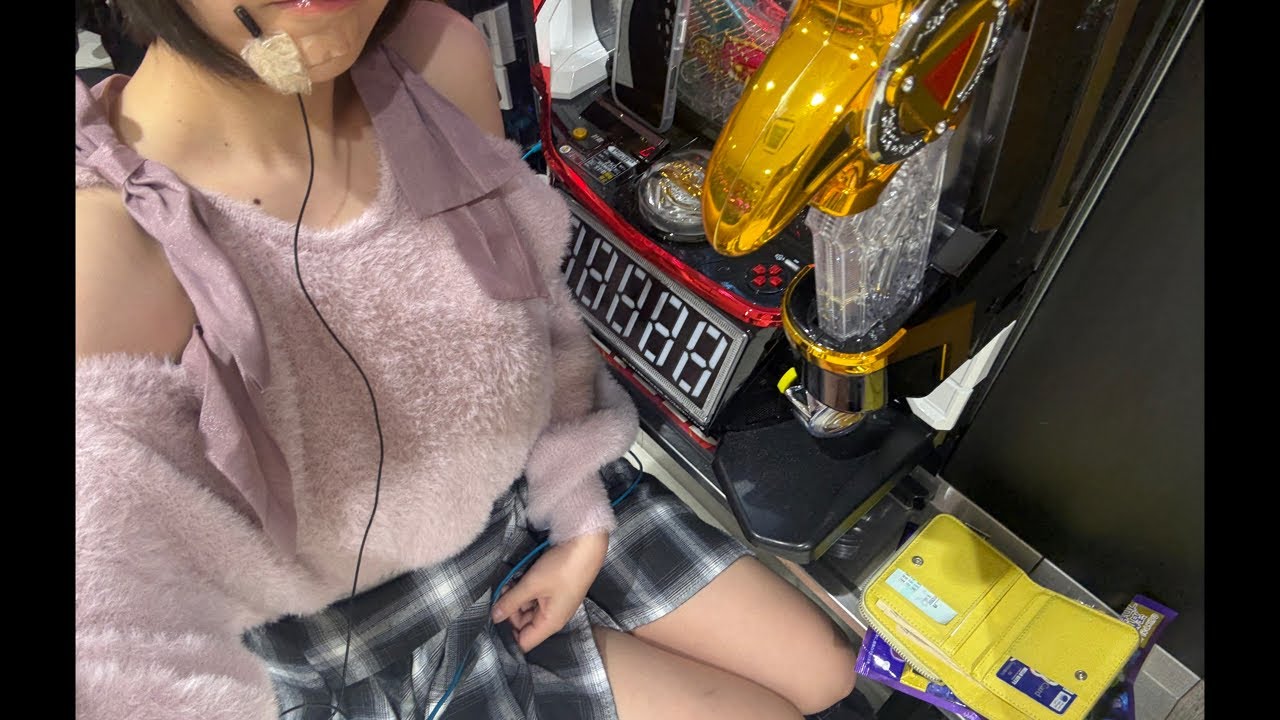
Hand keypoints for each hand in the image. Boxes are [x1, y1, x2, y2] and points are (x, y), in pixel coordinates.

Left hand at [491, 531, 608, 651]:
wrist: (586, 545)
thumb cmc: (562, 568)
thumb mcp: (532, 584)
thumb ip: (510, 602)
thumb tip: (494, 617)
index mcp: (550, 623)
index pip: (524, 642)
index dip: (507, 635)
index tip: (493, 619)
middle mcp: (552, 617)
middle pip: (523, 625)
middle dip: (509, 611)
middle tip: (499, 592)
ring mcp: (554, 603)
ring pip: (527, 609)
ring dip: (515, 598)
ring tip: (507, 582)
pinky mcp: (554, 591)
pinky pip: (534, 598)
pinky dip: (524, 591)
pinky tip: (517, 579)